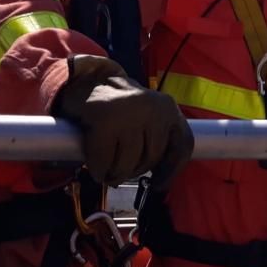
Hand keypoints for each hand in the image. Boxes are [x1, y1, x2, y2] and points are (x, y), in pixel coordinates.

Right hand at [53, 55, 193, 188]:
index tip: (158, 183)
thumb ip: (158, 137)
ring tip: (107, 166)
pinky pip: (104, 162)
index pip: (183, 145)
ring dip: (114, 173)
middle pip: (152, 159)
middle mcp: (153, 108)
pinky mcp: (104, 122)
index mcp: (168, 107)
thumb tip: (162, 179)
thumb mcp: (147, 115)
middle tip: (118, 169)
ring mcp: (130, 114)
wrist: (84, 82)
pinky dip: (97, 169)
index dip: (172, 169)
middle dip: (133, 171)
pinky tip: (94, 164)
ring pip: (128, 164)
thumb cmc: (117, 108)